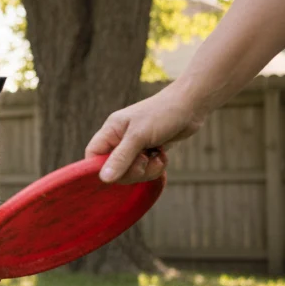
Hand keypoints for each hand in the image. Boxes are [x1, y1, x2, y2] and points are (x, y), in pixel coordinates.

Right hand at [86, 86, 205, 183]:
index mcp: (111, 131)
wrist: (191, 106)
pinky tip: (162, 155)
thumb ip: (121, 158)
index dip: (100, 168)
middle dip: (132, 171)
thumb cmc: (163, 114)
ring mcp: (135, 146)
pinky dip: (155, 167)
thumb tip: (104, 179)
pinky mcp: (149, 151)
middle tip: (145, 160)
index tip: (117, 173)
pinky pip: (146, 170)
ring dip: (147, 170)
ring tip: (157, 155)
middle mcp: (120, 139)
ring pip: (132, 172)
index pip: (93, 156)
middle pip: (114, 169)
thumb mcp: (139, 136)